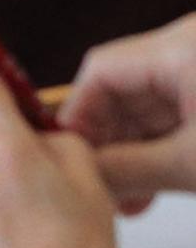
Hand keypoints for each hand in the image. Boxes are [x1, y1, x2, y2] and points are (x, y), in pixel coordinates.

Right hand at [65, 13, 195, 209]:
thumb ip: (132, 168)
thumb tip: (83, 176)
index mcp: (183, 49)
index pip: (102, 69)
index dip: (77, 113)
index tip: (64, 152)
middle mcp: (189, 50)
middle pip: (122, 89)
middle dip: (107, 140)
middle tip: (96, 183)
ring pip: (147, 108)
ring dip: (133, 151)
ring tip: (126, 197)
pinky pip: (175, 118)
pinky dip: (161, 149)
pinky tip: (150, 186)